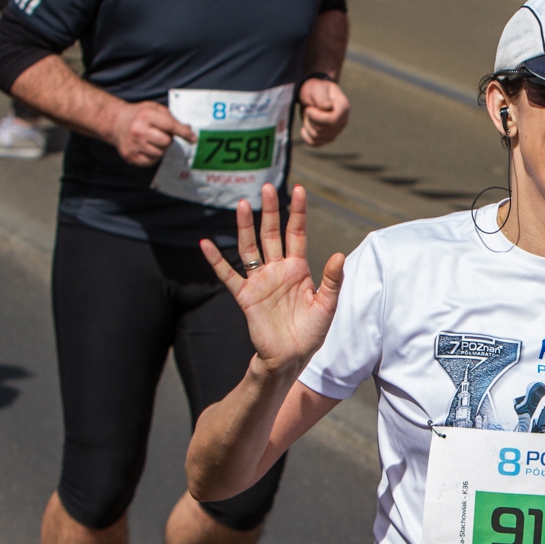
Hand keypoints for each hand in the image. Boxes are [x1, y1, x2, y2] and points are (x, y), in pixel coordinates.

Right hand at [109, 101, 194, 165]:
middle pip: (167, 142)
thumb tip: (188, 131)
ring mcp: (133, 145)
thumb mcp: (154, 108)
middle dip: (167, 139)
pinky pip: (152, 161)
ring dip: (160, 148)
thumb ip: (172, 119)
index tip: (193, 138)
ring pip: (160, 153)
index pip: (170, 126)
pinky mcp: (130, 156)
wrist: (115, 122)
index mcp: (146, 115)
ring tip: (151, 139)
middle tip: (159, 133)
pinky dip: (152, 155)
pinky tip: (145, 147)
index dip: (184, 133)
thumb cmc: (139, 115)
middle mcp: (138, 131)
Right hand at [200, 184, 344, 376]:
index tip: (298, 190)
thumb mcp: (327, 305)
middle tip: (267, 187)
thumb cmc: (311, 332)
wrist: (291, 356)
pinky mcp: (245, 296)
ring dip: (245, 227)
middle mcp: (277, 270)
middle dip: (270, 211)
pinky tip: (205, 243)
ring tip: (242, 204)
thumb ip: (332, 280)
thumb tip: (339, 254)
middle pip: (271, 234)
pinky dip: (216, 260)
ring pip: (250, 248)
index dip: (298, 212)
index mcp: (298, 268)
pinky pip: (228, 275)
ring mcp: (260, 281)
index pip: (297, 233)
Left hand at [299, 78, 349, 146]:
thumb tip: (327, 109)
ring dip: (307, 125)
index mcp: (344, 107)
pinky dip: (306, 136)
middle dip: (310, 120)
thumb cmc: (316, 89)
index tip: (309, 109)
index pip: (333, 121)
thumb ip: (322, 98)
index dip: (317, 118)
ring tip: (309, 115)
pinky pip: (314, 143)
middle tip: (308, 109)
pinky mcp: (327, 138)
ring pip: (317, 136)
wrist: (314, 94)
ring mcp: (336, 131)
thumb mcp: (317, 89)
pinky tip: (304, 127)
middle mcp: (343, 121)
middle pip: (322, 129)